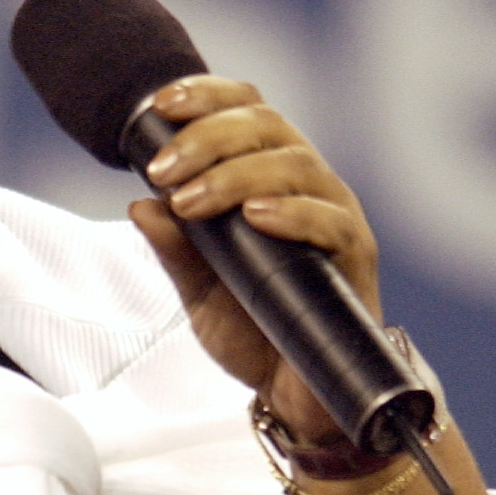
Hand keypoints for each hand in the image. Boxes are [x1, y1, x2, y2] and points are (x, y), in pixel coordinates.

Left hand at [127, 74, 383, 449]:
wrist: (294, 398)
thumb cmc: (253, 333)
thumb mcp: (198, 291)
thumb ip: (174, 249)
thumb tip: (139, 205)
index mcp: (269, 179)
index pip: (248, 111)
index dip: (207, 96)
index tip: (159, 106)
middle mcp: (307, 187)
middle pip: (269, 126)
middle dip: (208, 137)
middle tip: (163, 170)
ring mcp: (335, 219)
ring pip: (296, 165)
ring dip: (236, 175)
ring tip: (192, 201)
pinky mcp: (356, 259)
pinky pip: (331, 221)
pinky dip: (290, 213)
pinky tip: (255, 216)